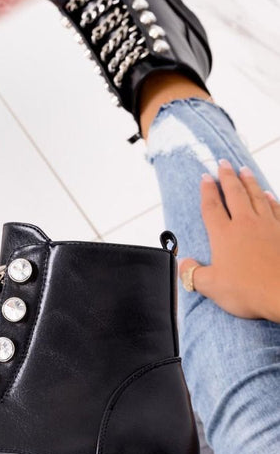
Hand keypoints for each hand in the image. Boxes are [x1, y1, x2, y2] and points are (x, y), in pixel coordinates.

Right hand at [179, 159, 279, 321]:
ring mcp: (267, 226)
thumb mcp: (211, 287)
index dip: (207, 190)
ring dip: (249, 181)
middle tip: (223, 163)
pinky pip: (276, 209)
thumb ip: (193, 274)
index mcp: (224, 235)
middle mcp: (245, 224)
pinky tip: (268, 194)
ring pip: (256, 196)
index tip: (205, 177)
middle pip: (234, 194)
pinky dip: (270, 199)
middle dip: (227, 177)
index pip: (212, 207)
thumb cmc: (248, 291)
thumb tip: (184, 264)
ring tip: (244, 170)